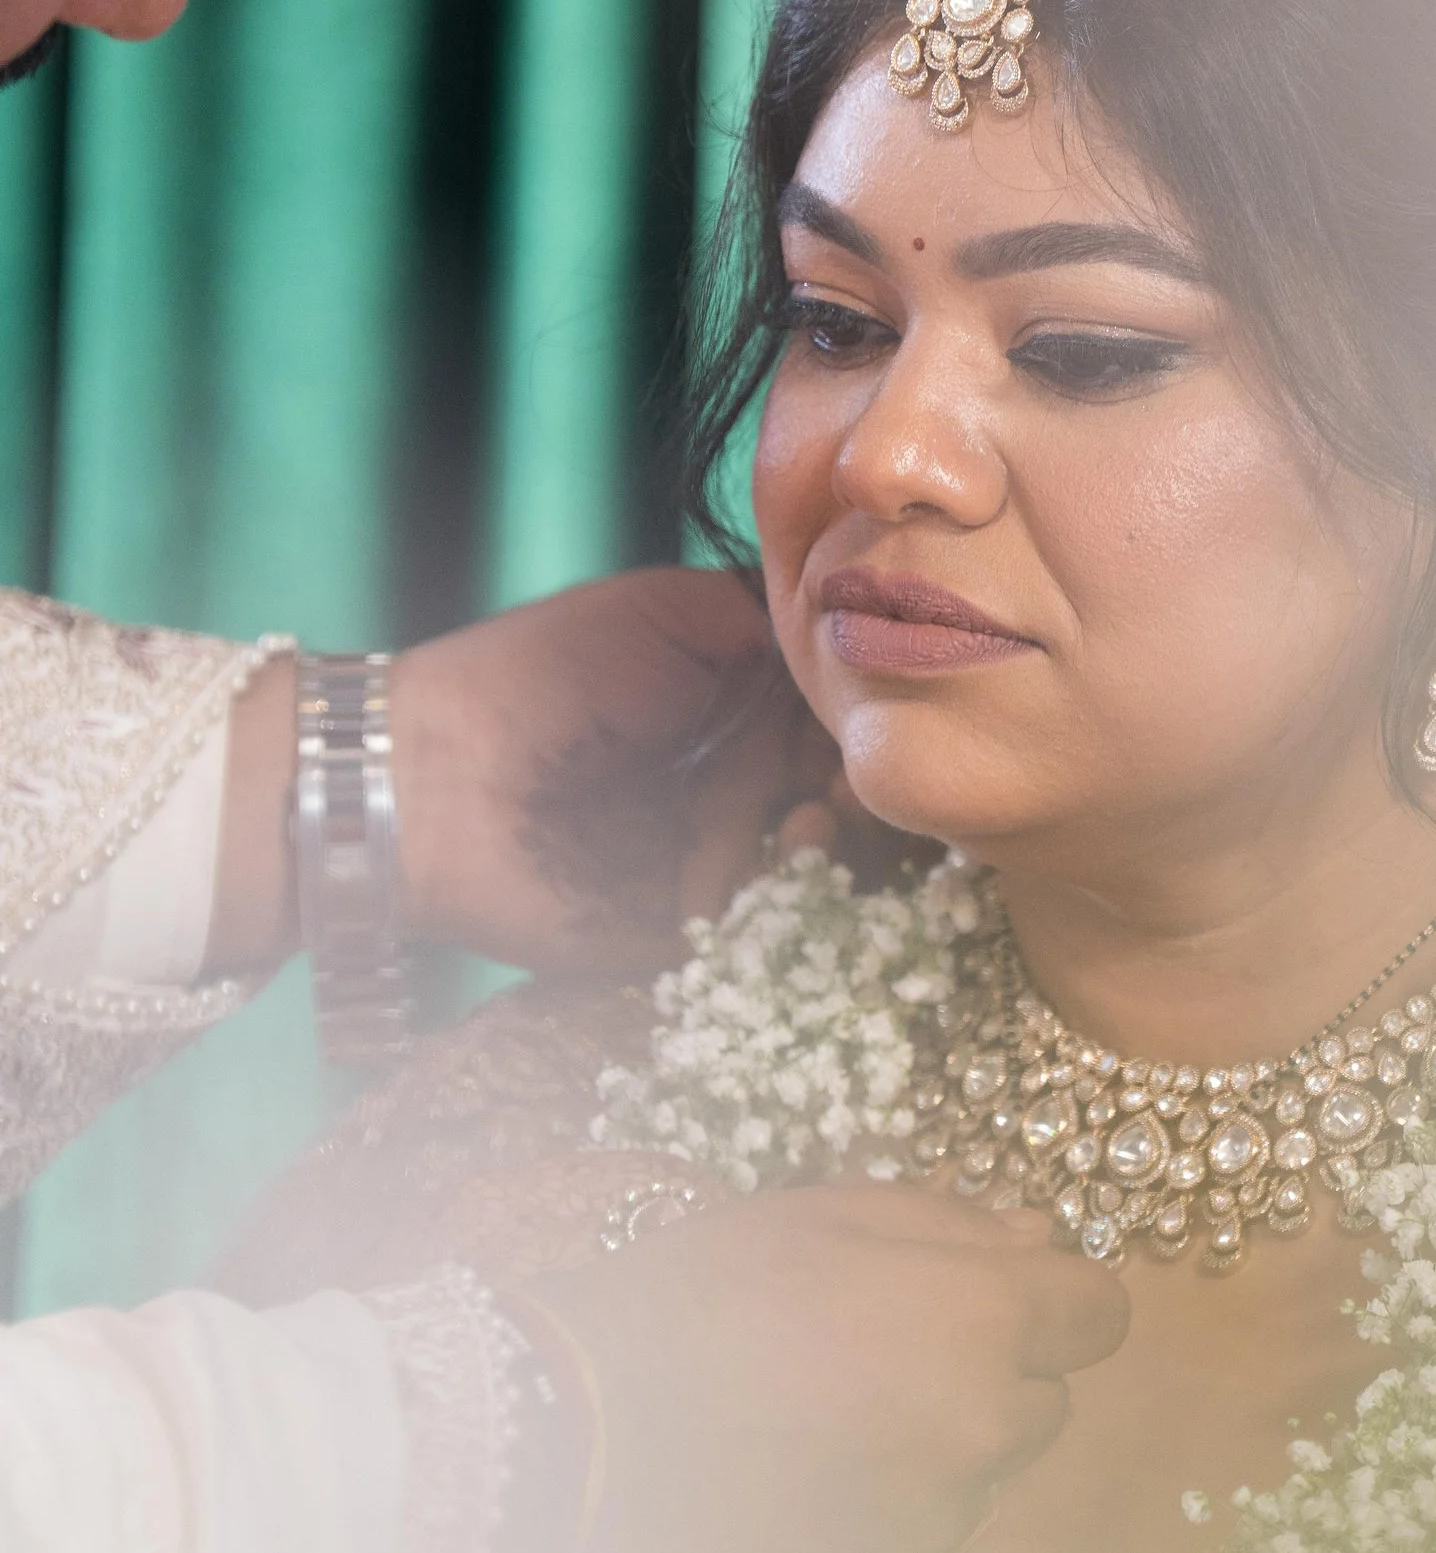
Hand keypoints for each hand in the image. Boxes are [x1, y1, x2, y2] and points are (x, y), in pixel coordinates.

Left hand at [210, 570, 838, 980]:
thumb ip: (770, 618)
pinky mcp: (686, 940)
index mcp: (739, 710)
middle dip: (860, 795)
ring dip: (829, 847)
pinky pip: (768, 939)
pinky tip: (768, 873)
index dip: (871, 724)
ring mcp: (717, 867)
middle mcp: (741, 789)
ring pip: (822, 872)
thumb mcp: (667, 612)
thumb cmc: (547, 678)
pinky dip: (788, 910)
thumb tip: (863, 640)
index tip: (881, 719)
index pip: (843, 723)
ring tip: (799, 830)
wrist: (438, 782)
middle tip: (838, 786)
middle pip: (847, 800)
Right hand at [529, 1186, 1130, 1552]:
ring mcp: (932, 1527)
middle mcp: (982, 1431)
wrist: (578, 1434)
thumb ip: (951, 1223)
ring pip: (974, 1480)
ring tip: (816, 1427)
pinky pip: (910, 1548)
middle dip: (988, 1377)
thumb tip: (1039, 1238)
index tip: (994, 1298)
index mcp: (983, 1321)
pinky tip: (790, 1489)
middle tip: (877, 1356)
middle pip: (1042, 1405)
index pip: (1100, 1316)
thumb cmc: (699, 1293)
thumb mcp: (823, 1213)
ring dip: (930, 1451)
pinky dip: (873, 1519)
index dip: (1053, 1301)